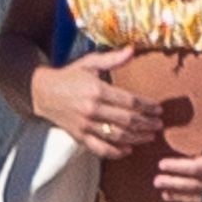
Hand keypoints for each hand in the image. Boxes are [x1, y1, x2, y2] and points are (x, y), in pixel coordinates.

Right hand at [30, 47, 163, 159]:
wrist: (42, 92)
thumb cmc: (69, 75)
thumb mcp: (90, 63)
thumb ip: (112, 59)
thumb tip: (132, 50)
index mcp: (97, 89)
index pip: (129, 101)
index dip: (147, 106)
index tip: (158, 109)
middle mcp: (92, 109)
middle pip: (127, 120)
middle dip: (146, 123)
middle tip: (159, 125)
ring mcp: (85, 125)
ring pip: (117, 135)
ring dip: (137, 138)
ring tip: (150, 136)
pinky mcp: (79, 136)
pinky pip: (100, 148)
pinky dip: (116, 152)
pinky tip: (128, 149)